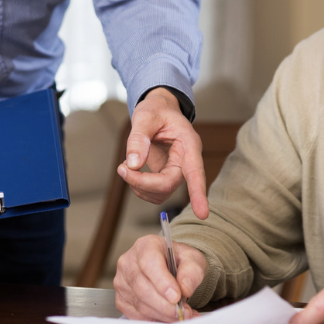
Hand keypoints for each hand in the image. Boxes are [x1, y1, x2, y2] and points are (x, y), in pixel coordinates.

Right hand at [114, 233, 206, 320]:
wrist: (169, 267)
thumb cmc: (177, 261)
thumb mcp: (192, 259)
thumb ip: (191, 271)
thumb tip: (184, 288)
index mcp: (145, 246)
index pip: (149, 263)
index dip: (162, 282)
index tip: (177, 296)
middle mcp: (128, 262)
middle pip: (143, 288)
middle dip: (166, 305)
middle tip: (184, 312)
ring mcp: (122, 282)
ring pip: (140, 305)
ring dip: (163, 315)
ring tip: (182, 315)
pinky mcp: (121, 300)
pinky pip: (136, 316)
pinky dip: (155, 320)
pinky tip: (169, 318)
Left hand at [118, 88, 208, 217]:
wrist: (158, 110)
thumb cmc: (156, 110)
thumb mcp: (146, 116)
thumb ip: (139, 138)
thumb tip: (133, 164)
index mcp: (189, 144)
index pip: (195, 172)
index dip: (198, 193)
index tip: (202, 214)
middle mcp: (186, 161)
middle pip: (168, 184)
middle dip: (143, 182)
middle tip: (121, 169)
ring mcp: (176, 170)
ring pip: (161, 193)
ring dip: (139, 186)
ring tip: (124, 167)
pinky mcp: (166, 176)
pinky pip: (154, 192)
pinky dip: (138, 186)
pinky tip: (131, 171)